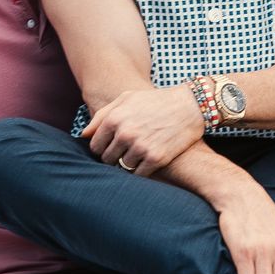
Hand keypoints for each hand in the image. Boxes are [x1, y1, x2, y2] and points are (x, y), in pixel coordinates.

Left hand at [82, 85, 203, 174]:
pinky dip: (141, 171)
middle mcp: (125, 134)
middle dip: (114, 157)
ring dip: (128, 164)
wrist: (189, 105)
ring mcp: (140, 147)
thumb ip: (102, 115)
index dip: (101, 147)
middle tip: (126, 151)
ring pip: (122, 168)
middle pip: (107, 159)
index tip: (111, 146)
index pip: (95, 145)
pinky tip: (148, 161)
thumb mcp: (127, 98)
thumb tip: (84, 135)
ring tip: (139, 154)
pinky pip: (138, 174)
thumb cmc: (155, 101)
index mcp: (114, 118)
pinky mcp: (156, 159)